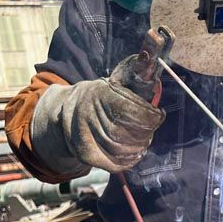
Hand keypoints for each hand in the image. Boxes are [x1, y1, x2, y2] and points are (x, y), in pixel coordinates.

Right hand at [31, 55, 165, 174]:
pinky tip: (134, 151)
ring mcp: (87, 136)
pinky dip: (131, 158)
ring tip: (141, 137)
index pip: (137, 111)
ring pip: (129, 149)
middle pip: (135, 132)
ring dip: (141, 145)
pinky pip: (119, 162)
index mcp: (100, 93)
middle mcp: (90, 114)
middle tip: (148, 126)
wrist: (65, 113)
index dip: (153, 115)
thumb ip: (135, 73)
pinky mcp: (87, 154)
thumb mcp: (114, 80)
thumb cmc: (99, 96)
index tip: (157, 114)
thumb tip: (152, 58)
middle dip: (147, 131)